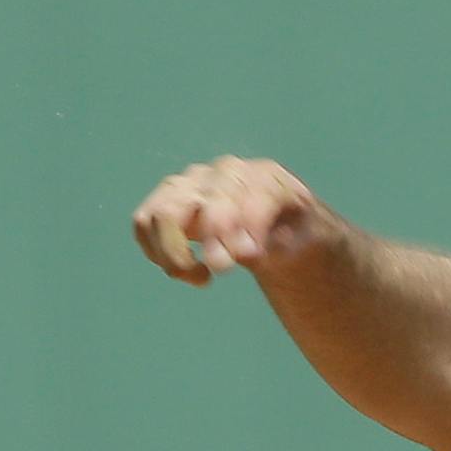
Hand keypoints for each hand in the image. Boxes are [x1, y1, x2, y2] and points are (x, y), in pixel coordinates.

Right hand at [131, 156, 334, 286]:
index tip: (247, 257)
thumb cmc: (293, 232)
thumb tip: (243, 253)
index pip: (253, 195)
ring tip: (201, 277)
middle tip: (219, 270)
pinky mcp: (168, 200)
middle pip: (207, 200)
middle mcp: (227, 173)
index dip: (247, 227)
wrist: (279, 225)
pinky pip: (145, 222)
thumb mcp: (306, 238)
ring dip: (175, 252)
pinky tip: (186, 270)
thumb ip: (281, 243)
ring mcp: (194, 183)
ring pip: (165, 212)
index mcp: (268, 178)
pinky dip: (156, 251)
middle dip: (212, 238)